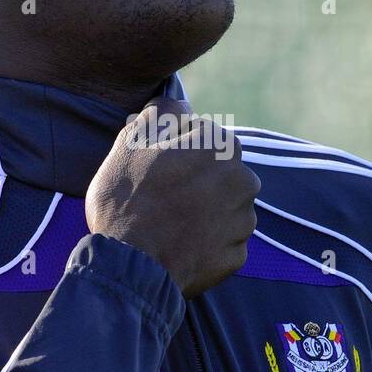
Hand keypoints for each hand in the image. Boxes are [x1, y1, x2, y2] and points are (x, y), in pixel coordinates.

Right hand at [86, 96, 260, 297]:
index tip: (156, 166)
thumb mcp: (131, 142)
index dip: (175, 148)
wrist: (129, 266)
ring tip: (170, 222)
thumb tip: (180, 105)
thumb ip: (161, 114)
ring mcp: (243, 222)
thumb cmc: (127, 199)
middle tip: (161, 196)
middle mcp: (244, 181)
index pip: (201, 135)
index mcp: (222, 147)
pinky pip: (222, 241)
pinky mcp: (237, 256)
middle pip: (217, 171)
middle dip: (195, 178)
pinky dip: (205, 242)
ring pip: (223, 206)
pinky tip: (179, 244)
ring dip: (204, 210)